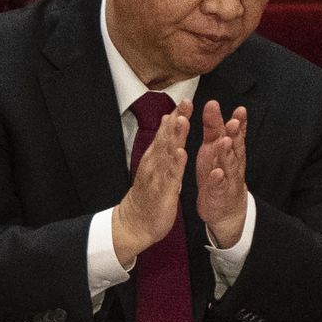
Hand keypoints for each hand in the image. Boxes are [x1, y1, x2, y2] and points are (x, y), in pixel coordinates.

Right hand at [112, 99, 191, 264]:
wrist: (135, 222)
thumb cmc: (149, 193)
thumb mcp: (155, 165)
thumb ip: (162, 143)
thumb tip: (168, 120)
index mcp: (155, 156)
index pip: (166, 132)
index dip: (175, 116)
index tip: (185, 99)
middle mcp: (154, 163)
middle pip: (166, 138)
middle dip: (176, 120)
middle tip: (185, 102)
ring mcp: (157, 176)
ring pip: (167, 153)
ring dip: (175, 136)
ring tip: (183, 120)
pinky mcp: (162, 192)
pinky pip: (170, 176)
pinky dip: (175, 164)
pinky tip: (181, 153)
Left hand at [195, 100, 247, 247]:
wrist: (224, 208)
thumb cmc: (217, 172)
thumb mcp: (213, 147)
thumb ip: (214, 127)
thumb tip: (213, 103)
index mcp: (230, 150)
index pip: (236, 134)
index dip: (239, 122)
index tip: (240, 110)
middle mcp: (232, 163)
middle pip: (235, 147)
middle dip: (235, 135)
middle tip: (233, 122)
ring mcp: (227, 179)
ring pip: (229, 165)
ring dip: (227, 154)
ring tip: (225, 142)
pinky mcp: (219, 194)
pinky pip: (219, 186)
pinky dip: (218, 180)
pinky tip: (217, 173)